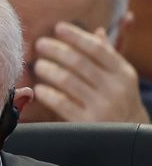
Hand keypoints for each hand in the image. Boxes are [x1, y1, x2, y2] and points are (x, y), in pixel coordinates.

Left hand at [32, 22, 150, 122]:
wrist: (128, 138)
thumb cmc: (120, 101)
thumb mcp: (121, 78)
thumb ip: (108, 55)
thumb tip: (97, 31)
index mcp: (123, 73)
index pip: (97, 49)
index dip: (76, 36)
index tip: (58, 27)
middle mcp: (115, 87)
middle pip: (79, 62)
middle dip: (57, 50)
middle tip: (40, 43)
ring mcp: (102, 105)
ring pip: (67, 81)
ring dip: (48, 69)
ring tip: (37, 65)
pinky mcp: (87, 122)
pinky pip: (62, 103)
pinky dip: (47, 94)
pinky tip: (39, 88)